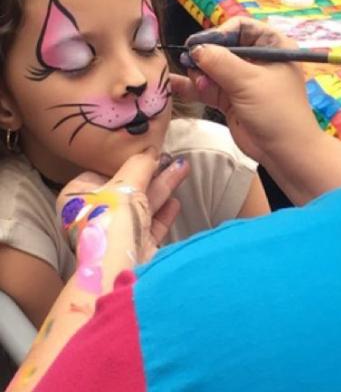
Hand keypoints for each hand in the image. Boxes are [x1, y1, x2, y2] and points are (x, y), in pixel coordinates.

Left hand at [56, 150, 188, 264]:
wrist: (119, 269)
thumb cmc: (111, 222)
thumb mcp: (125, 184)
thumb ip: (139, 164)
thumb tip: (150, 150)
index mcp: (78, 199)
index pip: (102, 173)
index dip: (126, 162)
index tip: (147, 153)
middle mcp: (95, 216)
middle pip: (127, 188)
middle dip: (152, 173)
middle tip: (171, 157)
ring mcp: (116, 234)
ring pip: (143, 205)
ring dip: (164, 186)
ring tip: (183, 168)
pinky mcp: (136, 248)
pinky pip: (151, 225)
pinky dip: (165, 212)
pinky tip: (176, 201)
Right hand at [169, 18, 317, 163]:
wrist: (285, 153)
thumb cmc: (277, 111)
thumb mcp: (249, 82)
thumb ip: (220, 62)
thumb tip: (195, 48)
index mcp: (272, 46)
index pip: (241, 26)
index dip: (220, 32)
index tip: (201, 44)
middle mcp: (256, 59)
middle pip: (223, 46)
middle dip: (206, 55)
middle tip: (191, 63)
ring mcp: (243, 79)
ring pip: (212, 67)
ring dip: (200, 73)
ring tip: (199, 83)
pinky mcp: (231, 98)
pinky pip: (208, 86)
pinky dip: (193, 86)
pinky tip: (176, 85)